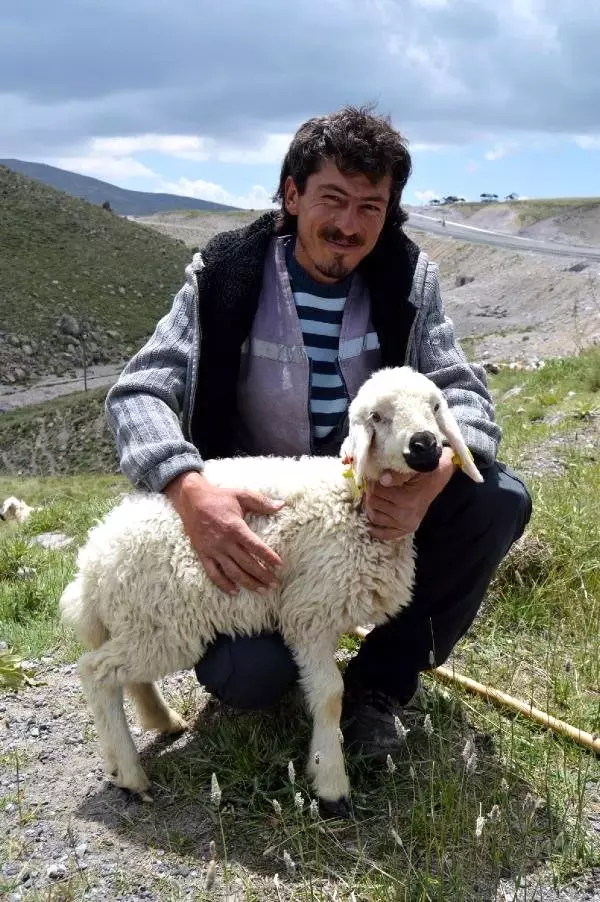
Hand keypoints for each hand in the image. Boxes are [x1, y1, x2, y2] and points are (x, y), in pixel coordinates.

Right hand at [164, 471, 283, 594]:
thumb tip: (281, 505)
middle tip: (275, 584)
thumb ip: (262, 502)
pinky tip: (234, 591)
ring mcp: (213, 550)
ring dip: (248, 583)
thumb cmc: (219, 497)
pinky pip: (213, 573)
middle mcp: (225, 542)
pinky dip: (223, 584)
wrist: (191, 499)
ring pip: (233, 572)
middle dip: (263, 575)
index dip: (269, 557)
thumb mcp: (242, 495)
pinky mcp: (203, 554)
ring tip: (262, 590)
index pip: (256, 546)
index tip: (280, 566)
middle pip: (247, 563)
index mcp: (235, 527)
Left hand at [365, 447, 456, 540]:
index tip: (377, 475)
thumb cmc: (425, 469)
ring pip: (374, 516)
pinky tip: (370, 523)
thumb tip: (383, 480)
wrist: (438, 477)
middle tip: (376, 484)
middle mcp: (406, 515)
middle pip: (373, 503)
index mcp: (407, 500)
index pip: (376, 490)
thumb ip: (398, 472)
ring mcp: (405, 524)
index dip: (374, 481)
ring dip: (372, 505)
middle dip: (372, 492)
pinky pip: (384, 534)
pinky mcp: (405, 529)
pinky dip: (375, 529)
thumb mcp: (414, 465)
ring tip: (378, 496)